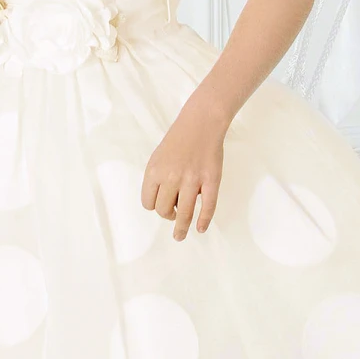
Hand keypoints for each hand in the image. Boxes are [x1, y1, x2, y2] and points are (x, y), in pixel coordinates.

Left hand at [141, 97, 227, 240]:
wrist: (201, 123)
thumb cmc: (178, 140)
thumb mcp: (158, 158)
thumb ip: (157, 180)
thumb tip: (163, 203)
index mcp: (154, 171)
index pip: (148, 202)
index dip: (154, 206)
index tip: (161, 205)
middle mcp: (171, 177)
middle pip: (163, 210)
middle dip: (168, 215)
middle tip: (174, 214)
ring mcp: (192, 180)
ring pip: (183, 213)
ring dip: (181, 228)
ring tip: (179, 235)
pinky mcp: (211, 180)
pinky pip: (207, 207)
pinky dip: (204, 221)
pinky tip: (201, 228)